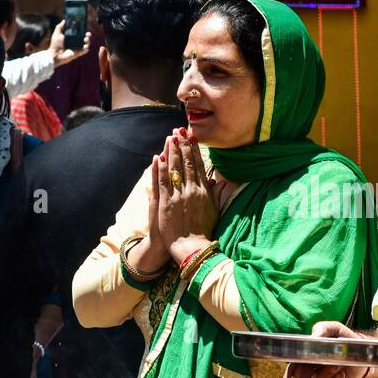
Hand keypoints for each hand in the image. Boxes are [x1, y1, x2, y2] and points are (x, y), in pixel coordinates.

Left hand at [49, 19, 90, 67]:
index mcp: (71, 37)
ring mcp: (77, 48)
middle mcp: (75, 42)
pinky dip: (86, 48)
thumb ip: (60, 26)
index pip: (79, 32)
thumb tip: (64, 20)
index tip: (84, 26)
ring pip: (86, 43)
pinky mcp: (77, 53)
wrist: (54, 54)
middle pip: (84, 37)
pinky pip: (84, 51)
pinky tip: (85, 46)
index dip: (82, 29)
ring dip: (88, 41)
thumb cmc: (55, 44)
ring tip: (86, 39)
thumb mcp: (57, 33)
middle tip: (88, 33)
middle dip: (88, 35)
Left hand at [156, 129, 219, 263]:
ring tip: (169, 138)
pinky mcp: (166, 203)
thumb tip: (219, 182)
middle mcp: (192, 190)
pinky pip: (162, 182)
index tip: (191, 137)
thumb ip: (216, 195)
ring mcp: (178, 196)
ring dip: (171, 152)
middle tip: (178, 130)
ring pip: (174, 169)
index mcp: (204, 191)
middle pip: (186, 163)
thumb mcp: (214, 211)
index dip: (193, 150)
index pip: (198, 165)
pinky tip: (158, 157)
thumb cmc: (203, 231)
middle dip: (181, 145)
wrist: (191, 247)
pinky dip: (160, 168)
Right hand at [297, 321, 370, 377]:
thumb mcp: (335, 329)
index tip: (312, 364)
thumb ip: (323, 329)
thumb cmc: (344, 338)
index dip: (301, 369)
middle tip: (336, 366)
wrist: (362, 352)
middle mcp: (310, 373)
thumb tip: (314, 337)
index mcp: (306, 358)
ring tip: (342, 374)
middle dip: (321, 375)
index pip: (295, 368)